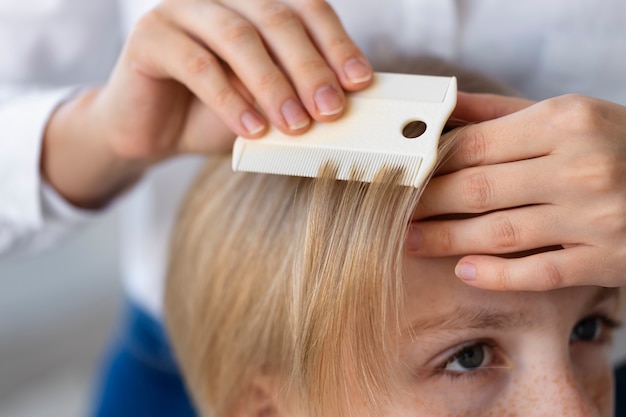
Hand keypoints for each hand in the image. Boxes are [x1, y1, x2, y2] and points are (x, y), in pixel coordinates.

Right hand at [43, 0, 371, 206]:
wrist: (152, 132)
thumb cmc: (214, 115)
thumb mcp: (266, 104)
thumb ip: (297, 95)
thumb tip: (342, 101)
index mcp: (254, 5)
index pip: (305, 8)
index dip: (336, 42)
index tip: (359, 82)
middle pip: (276, 18)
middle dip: (309, 67)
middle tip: (330, 109)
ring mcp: (182, 11)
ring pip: (238, 37)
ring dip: (273, 84)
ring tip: (296, 125)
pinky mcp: (150, 37)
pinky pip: (197, 64)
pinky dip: (230, 99)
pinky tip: (252, 128)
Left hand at [408, 92, 625, 290]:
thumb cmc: (614, 141)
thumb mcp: (565, 113)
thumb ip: (500, 113)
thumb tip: (442, 109)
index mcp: (564, 123)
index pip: (474, 146)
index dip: (428, 165)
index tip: (402, 177)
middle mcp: (580, 168)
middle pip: (478, 189)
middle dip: (427, 204)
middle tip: (395, 213)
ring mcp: (595, 218)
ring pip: (500, 233)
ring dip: (446, 240)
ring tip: (412, 241)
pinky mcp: (607, 259)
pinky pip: (539, 273)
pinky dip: (497, 275)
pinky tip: (463, 269)